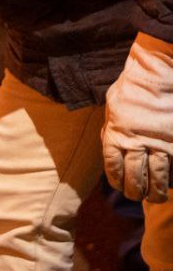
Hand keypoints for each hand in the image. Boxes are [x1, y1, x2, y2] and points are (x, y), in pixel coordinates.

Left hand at [103, 32, 172, 202]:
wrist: (158, 73)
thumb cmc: (131, 89)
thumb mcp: (111, 109)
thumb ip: (111, 130)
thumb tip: (109, 146)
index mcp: (116, 135)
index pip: (113, 167)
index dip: (117, 180)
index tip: (119, 186)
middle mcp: (137, 142)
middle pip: (136, 176)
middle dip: (136, 191)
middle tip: (139, 196)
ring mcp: (161, 142)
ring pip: (160, 175)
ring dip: (158, 190)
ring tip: (157, 197)